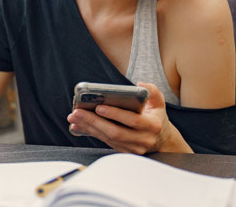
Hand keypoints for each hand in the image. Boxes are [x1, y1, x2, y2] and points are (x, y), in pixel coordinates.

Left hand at [67, 82, 190, 153]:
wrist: (161, 139)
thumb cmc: (156, 116)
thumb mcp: (158, 102)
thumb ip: (152, 91)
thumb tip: (140, 84)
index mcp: (152, 125)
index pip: (133, 120)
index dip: (115, 114)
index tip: (99, 107)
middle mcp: (143, 139)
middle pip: (115, 132)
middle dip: (94, 121)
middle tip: (77, 112)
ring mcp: (133, 148)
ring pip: (108, 138)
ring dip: (89, 127)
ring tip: (74, 117)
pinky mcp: (124, 151)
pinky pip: (105, 142)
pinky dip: (91, 133)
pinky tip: (79, 125)